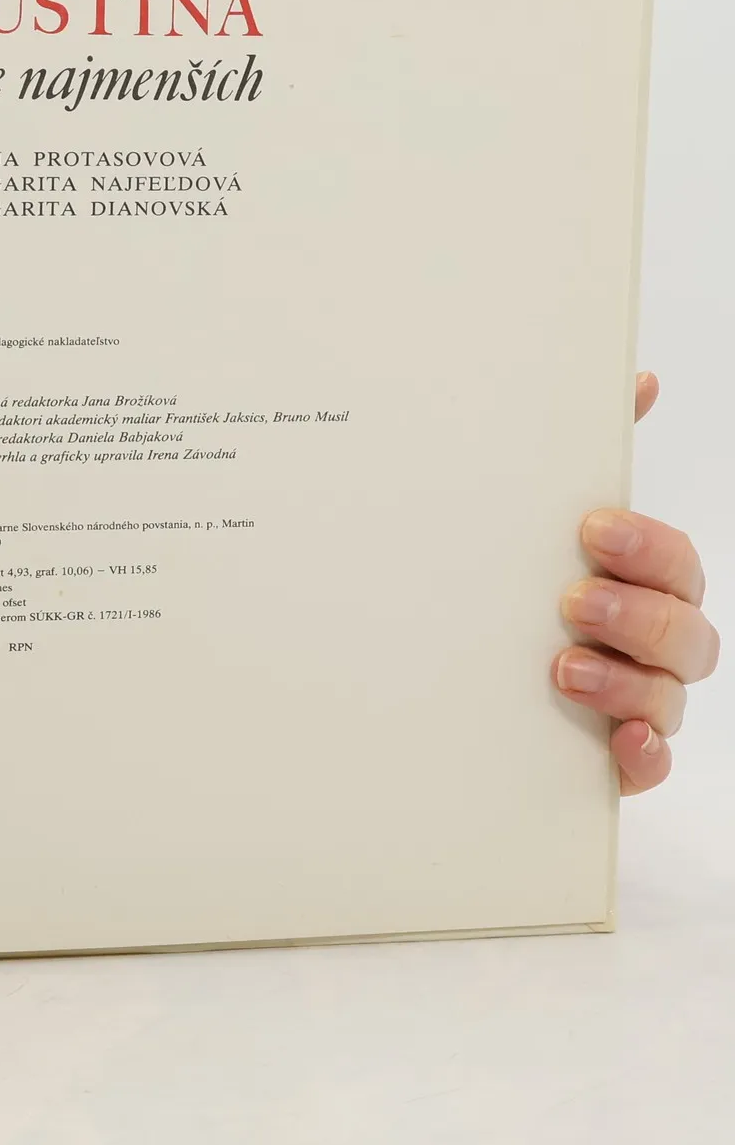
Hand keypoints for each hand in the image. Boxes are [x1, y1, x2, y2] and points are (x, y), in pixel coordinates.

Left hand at [554, 372, 718, 792]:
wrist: (458, 673)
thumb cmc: (520, 588)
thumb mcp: (538, 522)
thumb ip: (583, 456)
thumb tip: (638, 377)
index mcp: (644, 584)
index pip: (677, 564)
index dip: (648, 547)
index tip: (591, 529)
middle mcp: (652, 645)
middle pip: (687, 634)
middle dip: (635, 614)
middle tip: (571, 601)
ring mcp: (637, 703)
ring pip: (668, 699)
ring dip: (626, 683)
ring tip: (562, 667)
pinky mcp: (610, 757)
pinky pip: (647, 766)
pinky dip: (640, 757)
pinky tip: (618, 744)